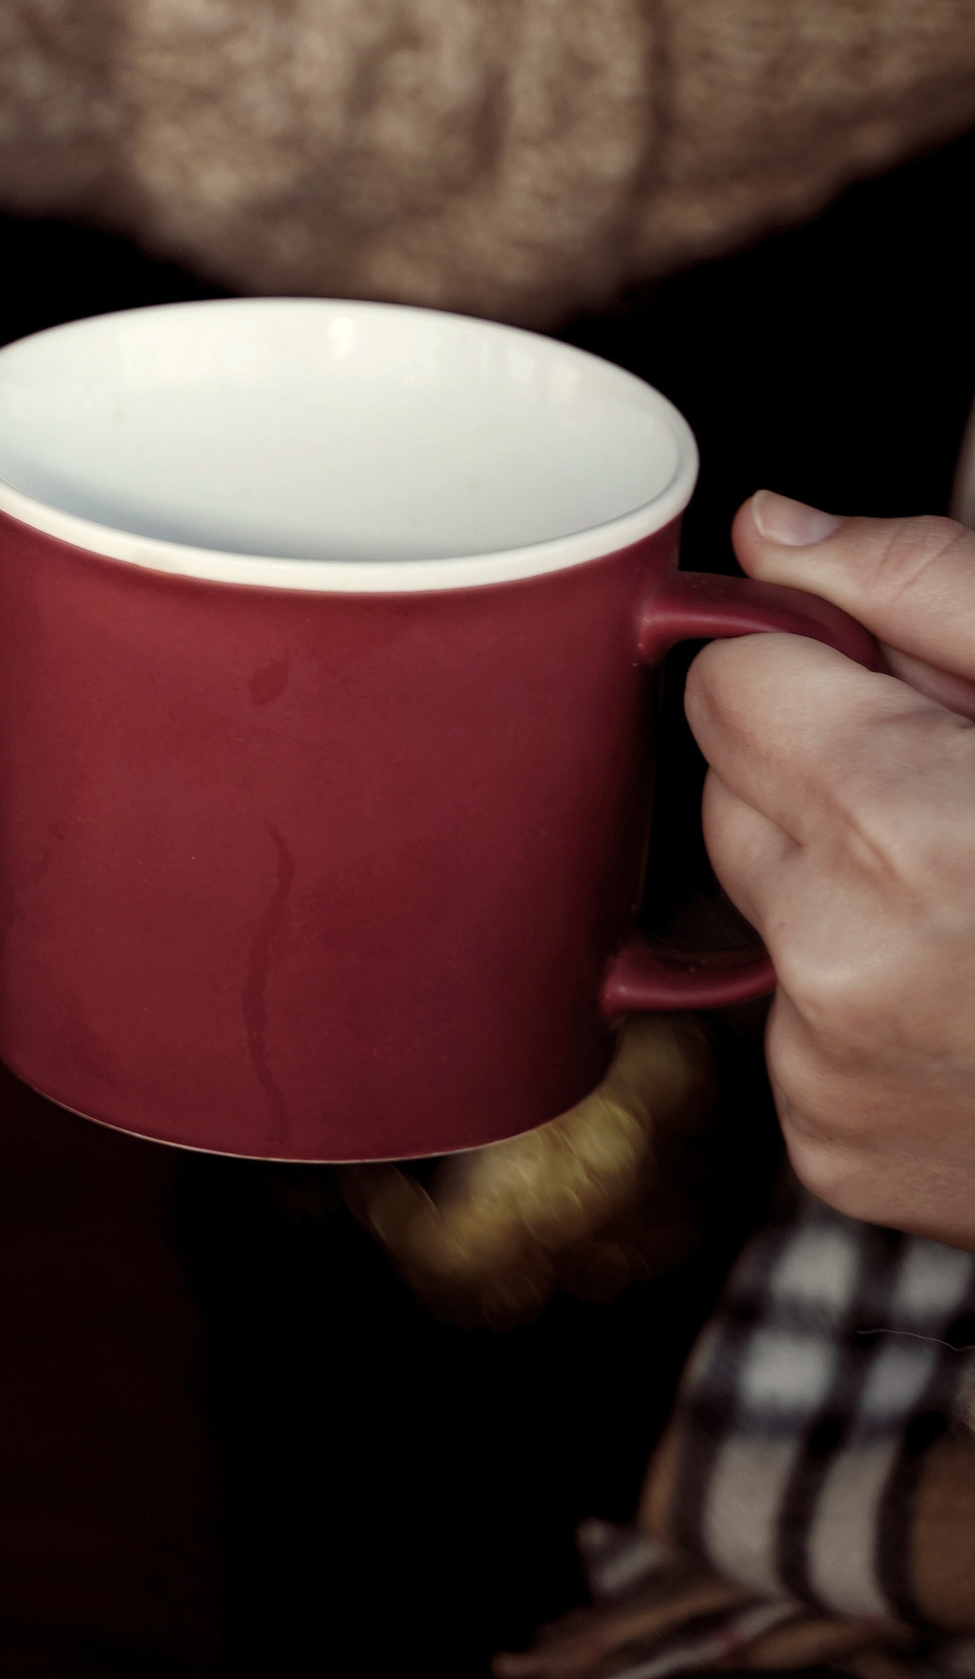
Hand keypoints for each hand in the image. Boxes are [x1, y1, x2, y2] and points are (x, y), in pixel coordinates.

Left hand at [693, 495, 974, 1244]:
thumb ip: (923, 589)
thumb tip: (774, 531)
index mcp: (897, 825)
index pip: (727, 680)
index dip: (814, 672)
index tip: (892, 696)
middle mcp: (837, 956)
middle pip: (730, 791)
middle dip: (827, 781)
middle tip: (963, 811)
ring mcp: (824, 1067)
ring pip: (759, 907)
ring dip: (842, 892)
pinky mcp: (830, 1147)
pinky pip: (790, 1020)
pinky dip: (861, 1003)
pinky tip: (966, 1006)